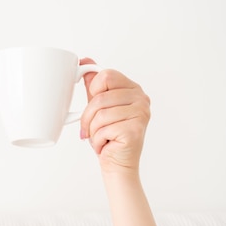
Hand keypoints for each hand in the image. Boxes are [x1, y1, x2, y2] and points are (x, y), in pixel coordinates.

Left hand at [80, 59, 150, 175]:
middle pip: (100, 97)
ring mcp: (140, 113)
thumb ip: (94, 85)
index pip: (105, 76)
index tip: (93, 104)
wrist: (118, 163)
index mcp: (132, 89)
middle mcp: (140, 98)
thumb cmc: (109, 136)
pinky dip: (98, 140)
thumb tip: (85, 61)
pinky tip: (107, 144)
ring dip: (93, 131)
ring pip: (100, 115)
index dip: (93, 91)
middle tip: (92, 128)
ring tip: (101, 137)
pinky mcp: (135, 129)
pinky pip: (103, 129)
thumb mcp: (99, 107)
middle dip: (88, 117)